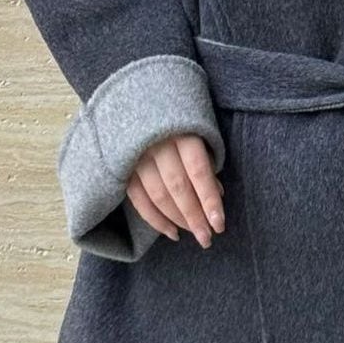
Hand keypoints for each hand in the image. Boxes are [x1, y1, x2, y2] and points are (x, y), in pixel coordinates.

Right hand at [126, 133, 224, 247]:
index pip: (199, 172)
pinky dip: (155, 220)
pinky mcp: (124, 167)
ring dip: (177, 220)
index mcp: (182, 132)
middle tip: (207, 238)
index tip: (219, 225)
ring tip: (195, 234)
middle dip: (194, 217)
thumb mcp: (199, 133)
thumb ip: (206, 162)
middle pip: (178, 187)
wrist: (140, 104)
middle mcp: (158, 143)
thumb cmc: (181, 122)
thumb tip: (217, 194)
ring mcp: (138, 156)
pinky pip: (139, 200)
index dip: (209, 201)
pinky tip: (172, 232)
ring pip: (158, 196)